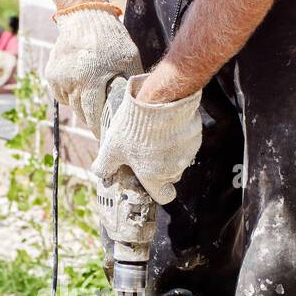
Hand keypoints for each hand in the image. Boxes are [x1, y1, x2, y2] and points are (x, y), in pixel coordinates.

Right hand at [44, 8, 142, 133]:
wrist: (85, 17)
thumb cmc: (112, 40)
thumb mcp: (129, 59)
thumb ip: (131, 84)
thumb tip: (138, 109)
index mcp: (91, 79)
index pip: (93, 115)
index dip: (99, 129)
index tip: (107, 138)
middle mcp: (72, 81)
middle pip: (82, 113)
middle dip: (92, 119)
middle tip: (103, 122)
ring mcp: (59, 78)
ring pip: (72, 104)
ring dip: (83, 106)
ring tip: (94, 97)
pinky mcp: (52, 75)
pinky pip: (63, 95)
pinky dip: (72, 95)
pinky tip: (82, 84)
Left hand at [91, 74, 201, 203]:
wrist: (160, 100)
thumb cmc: (134, 127)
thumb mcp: (112, 148)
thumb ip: (105, 165)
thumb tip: (100, 173)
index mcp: (154, 178)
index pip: (164, 196)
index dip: (157, 190)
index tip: (150, 179)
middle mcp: (174, 170)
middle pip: (169, 175)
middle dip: (159, 166)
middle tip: (146, 149)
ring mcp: (187, 154)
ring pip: (178, 158)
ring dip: (170, 150)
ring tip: (154, 133)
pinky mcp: (195, 137)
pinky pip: (187, 142)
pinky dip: (179, 136)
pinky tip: (167, 124)